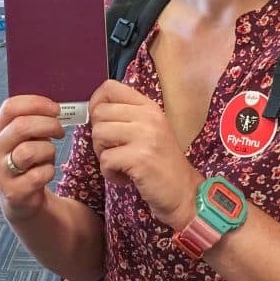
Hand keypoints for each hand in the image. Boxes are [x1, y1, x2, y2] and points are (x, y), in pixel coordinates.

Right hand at [0, 96, 64, 221]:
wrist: (20, 199)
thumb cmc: (28, 161)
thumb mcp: (27, 138)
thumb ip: (34, 121)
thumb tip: (55, 108)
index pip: (10, 107)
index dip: (35, 103)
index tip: (55, 108)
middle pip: (21, 126)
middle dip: (48, 125)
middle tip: (60, 131)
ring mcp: (2, 172)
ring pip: (29, 151)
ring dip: (48, 150)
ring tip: (49, 155)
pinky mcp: (14, 192)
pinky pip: (39, 175)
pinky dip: (49, 172)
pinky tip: (46, 173)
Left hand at [88, 79, 202, 230]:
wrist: (185, 192)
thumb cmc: (162, 163)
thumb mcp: (150, 130)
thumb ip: (127, 117)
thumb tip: (94, 111)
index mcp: (149, 107)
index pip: (110, 88)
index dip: (96, 103)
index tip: (100, 122)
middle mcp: (148, 117)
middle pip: (99, 113)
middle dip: (99, 136)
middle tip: (115, 151)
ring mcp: (145, 136)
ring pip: (98, 134)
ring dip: (102, 154)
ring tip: (120, 164)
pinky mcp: (140, 158)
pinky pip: (105, 160)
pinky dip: (109, 173)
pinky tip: (124, 178)